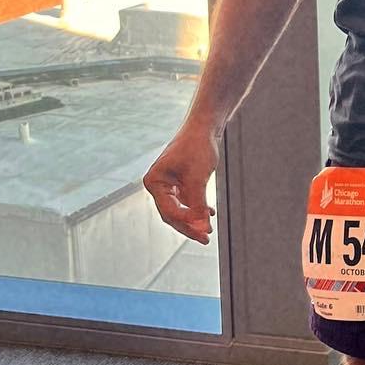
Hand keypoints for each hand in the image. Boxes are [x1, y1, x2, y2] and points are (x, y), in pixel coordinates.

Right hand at [143, 122, 218, 243]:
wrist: (204, 126)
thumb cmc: (197, 147)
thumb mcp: (198, 177)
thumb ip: (197, 203)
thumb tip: (201, 226)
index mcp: (154, 182)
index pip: (169, 210)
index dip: (187, 223)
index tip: (203, 231)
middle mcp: (158, 184)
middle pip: (172, 213)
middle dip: (190, 226)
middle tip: (206, 238)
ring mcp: (167, 184)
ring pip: (180, 209)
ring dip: (194, 219)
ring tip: (208, 230)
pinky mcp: (178, 181)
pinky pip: (186, 201)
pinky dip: (197, 207)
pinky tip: (209, 214)